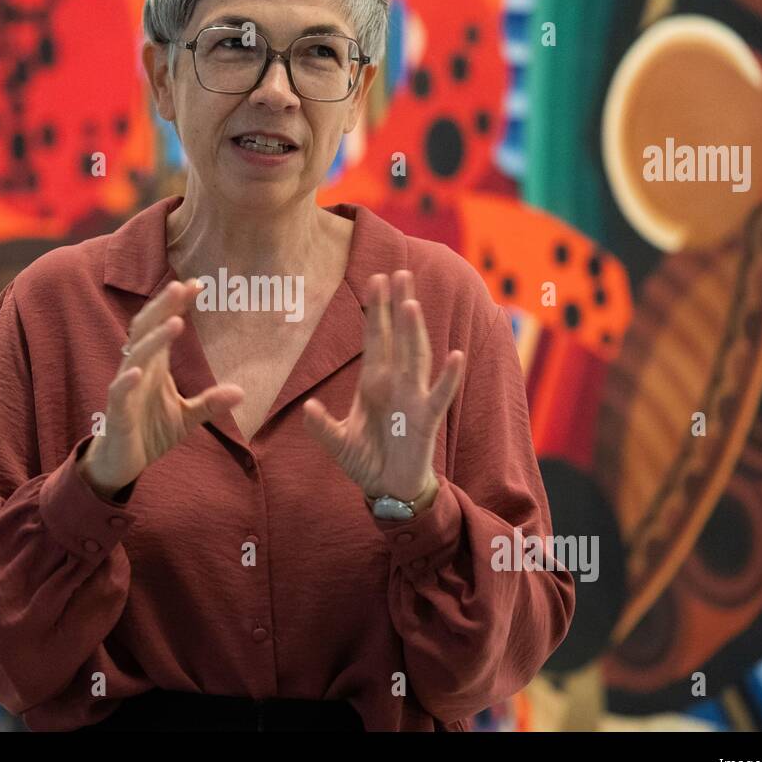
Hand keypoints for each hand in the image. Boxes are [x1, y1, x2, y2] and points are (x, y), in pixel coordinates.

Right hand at [79, 279, 243, 497]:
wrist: (121, 463)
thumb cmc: (149, 432)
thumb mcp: (187, 417)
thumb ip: (210, 403)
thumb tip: (241, 391)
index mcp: (154, 366)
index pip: (163, 326)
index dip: (177, 305)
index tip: (197, 284)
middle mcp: (138, 371)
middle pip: (146, 330)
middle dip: (163, 308)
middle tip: (181, 286)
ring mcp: (126, 390)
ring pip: (135, 357)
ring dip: (154, 340)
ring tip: (175, 323)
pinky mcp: (117, 414)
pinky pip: (119, 393)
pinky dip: (127, 381)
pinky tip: (139, 372)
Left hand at [302, 270, 464, 507]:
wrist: (388, 489)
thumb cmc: (366, 461)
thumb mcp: (337, 443)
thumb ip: (321, 426)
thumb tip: (308, 408)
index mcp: (374, 382)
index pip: (377, 338)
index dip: (376, 310)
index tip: (376, 279)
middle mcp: (396, 383)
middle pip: (399, 336)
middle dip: (398, 305)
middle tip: (400, 272)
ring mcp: (413, 398)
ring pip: (417, 356)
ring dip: (415, 331)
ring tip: (411, 303)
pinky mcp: (426, 419)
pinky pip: (439, 394)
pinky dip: (448, 376)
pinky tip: (454, 354)